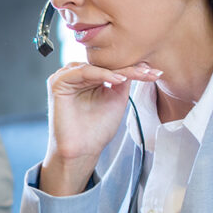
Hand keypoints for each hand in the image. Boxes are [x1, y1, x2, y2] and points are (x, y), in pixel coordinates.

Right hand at [41, 62, 160, 195]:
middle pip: (105, 65)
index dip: (133, 69)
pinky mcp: (58, 83)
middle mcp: (76, 76)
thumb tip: (137, 63)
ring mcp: (66, 78)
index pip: (112, 68)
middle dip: (129, 68)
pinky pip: (82, 72)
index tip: (154, 72)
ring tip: (137, 75)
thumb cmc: (97, 129)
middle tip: (150, 72)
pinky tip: (118, 79)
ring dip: (118, 70)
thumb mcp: (117, 99)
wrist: (83, 150)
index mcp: (88, 79)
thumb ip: (123, 79)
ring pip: (96, 66)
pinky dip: (101, 74)